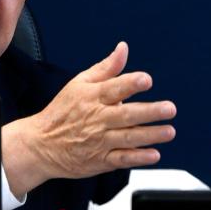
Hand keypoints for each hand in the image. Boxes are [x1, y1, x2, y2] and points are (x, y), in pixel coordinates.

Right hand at [1, 42, 175, 197]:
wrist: (41, 144)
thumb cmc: (62, 111)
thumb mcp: (80, 84)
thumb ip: (106, 68)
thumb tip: (123, 49)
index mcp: (92, 97)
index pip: (114, 88)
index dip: (131, 83)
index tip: (146, 80)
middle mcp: (97, 118)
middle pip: (126, 114)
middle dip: (150, 112)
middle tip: (169, 109)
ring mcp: (99, 140)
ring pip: (128, 137)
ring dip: (150, 135)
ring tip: (169, 131)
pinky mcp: (100, 160)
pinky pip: (122, 159)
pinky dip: (138, 157)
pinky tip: (153, 154)